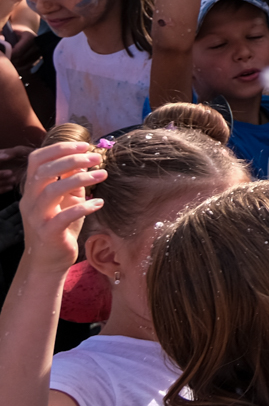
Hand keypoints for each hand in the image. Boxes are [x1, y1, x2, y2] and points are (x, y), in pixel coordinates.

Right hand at [18, 142, 104, 274]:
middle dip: (71, 160)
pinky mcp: (48, 233)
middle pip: (43, 171)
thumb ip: (72, 181)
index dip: (59, 148)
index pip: (36, 160)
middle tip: (96, 157)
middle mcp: (30, 201)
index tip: (84, 145)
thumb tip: (85, 160)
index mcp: (33, 189)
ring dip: (79, 179)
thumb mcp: (66, 200)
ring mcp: (37, 217)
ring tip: (102, 175)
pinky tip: (99, 204)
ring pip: (52, 191)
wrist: (49, 260)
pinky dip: (83, 208)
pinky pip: (63, 217)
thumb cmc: (60, 226)